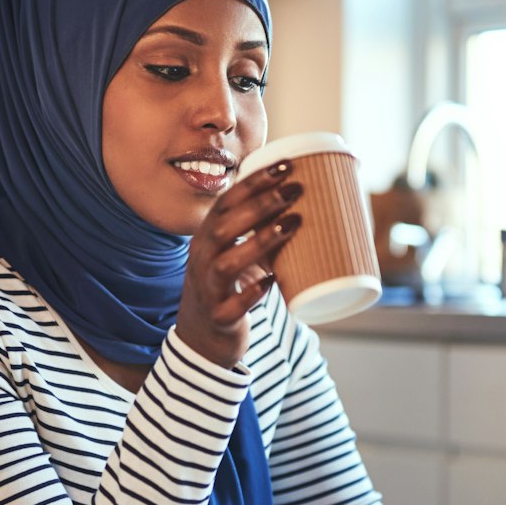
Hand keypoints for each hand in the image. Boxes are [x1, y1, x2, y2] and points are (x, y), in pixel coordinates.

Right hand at [174, 160, 302, 367]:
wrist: (201, 337)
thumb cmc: (227, 286)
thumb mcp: (232, 252)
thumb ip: (256, 230)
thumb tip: (304, 200)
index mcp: (206, 238)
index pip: (226, 203)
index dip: (254, 183)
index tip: (285, 167)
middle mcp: (202, 260)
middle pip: (225, 226)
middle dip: (261, 205)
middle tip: (295, 190)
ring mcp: (208, 290)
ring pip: (226, 263)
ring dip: (260, 242)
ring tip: (292, 225)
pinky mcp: (219, 318)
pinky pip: (232, 305)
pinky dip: (252, 293)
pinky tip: (271, 281)